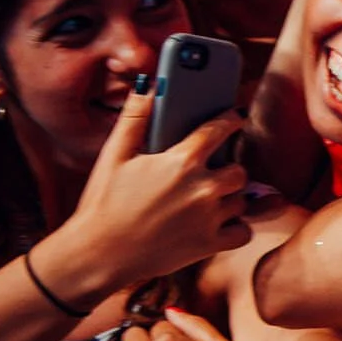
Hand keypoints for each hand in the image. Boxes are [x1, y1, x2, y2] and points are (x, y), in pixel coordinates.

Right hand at [36, 86, 250, 302]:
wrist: (98, 254)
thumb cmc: (103, 202)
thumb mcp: (114, 156)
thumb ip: (135, 118)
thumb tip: (147, 86)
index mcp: (181, 161)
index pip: (220, 129)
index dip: (231, 120)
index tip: (236, 117)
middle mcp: (202, 188)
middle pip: (239, 170)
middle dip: (228, 170)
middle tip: (211, 174)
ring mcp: (209, 218)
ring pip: (242, 201)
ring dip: (229, 200)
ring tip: (206, 201)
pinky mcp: (210, 245)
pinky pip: (243, 232)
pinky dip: (234, 229)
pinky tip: (216, 225)